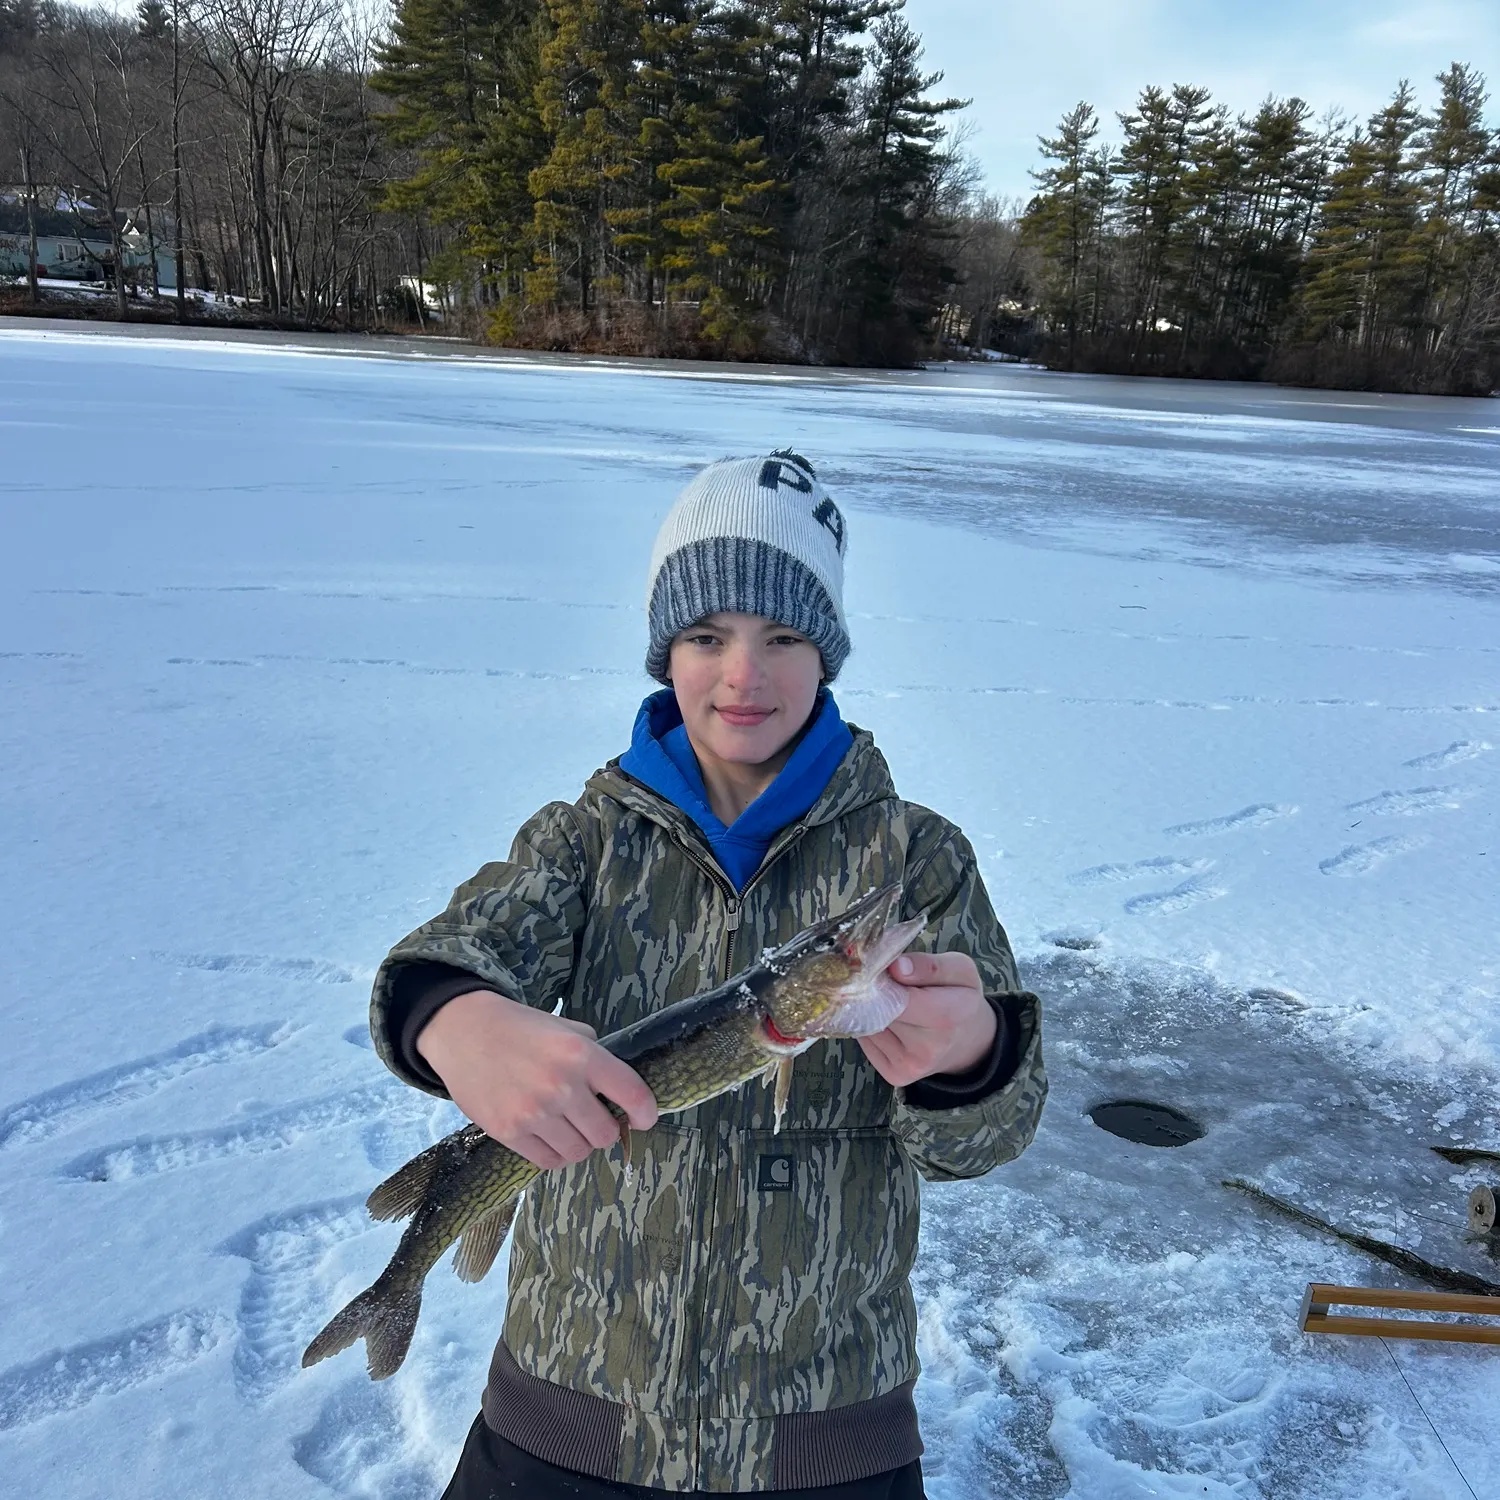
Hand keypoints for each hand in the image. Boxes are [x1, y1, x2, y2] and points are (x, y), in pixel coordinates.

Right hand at [417, 991, 657, 1170]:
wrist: (464, 1031)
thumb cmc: (520, 1028)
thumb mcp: (565, 1028)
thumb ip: (594, 1054)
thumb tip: (617, 1087)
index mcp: (582, 1054)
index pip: (632, 1094)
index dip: (646, 1113)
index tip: (645, 1119)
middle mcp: (562, 1086)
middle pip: (606, 1134)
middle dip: (606, 1130)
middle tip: (596, 1120)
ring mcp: (535, 1113)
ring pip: (579, 1152)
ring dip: (580, 1144)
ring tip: (569, 1128)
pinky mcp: (509, 1132)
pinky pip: (548, 1161)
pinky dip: (555, 1154)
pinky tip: (549, 1137)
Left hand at [857, 952, 995, 1087]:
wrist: (968, 1041)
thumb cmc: (961, 998)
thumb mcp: (960, 970)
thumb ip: (930, 966)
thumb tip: (895, 967)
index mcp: (949, 1016)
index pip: (902, 998)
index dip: (888, 981)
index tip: (888, 969)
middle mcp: (928, 1048)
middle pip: (882, 1011)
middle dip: (880, 993)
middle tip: (893, 984)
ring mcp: (909, 1066)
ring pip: (870, 1025)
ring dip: (875, 1010)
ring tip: (897, 1006)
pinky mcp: (894, 1075)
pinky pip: (867, 1041)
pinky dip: (873, 1027)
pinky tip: (894, 1024)